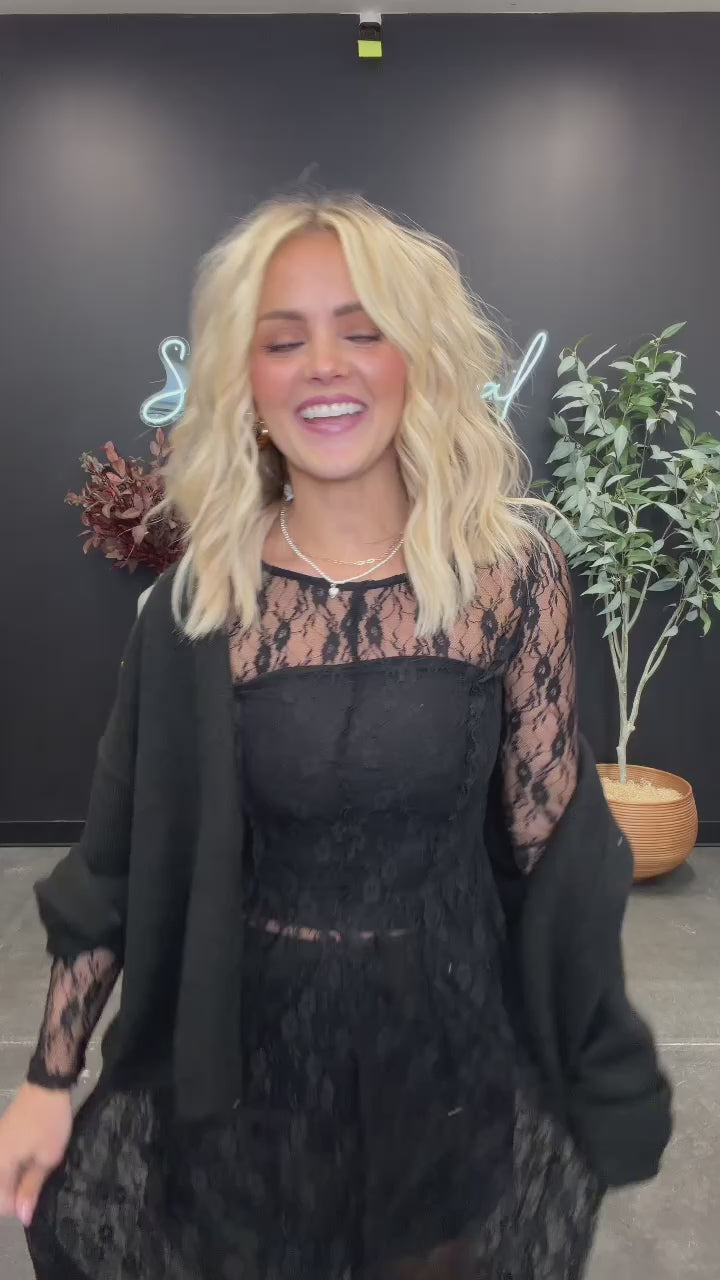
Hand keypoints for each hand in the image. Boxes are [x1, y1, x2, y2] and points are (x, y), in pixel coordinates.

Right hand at [0, 1082, 71, 1225]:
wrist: (46, 1086)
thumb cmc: (49, 1123)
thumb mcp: (47, 1158)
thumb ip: (32, 1187)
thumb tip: (23, 1217)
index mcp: (1, 1165)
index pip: (2, 1202)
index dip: (20, 1206)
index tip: (37, 1197)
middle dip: (16, 1193)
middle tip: (37, 1183)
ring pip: (1, 1176)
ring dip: (15, 1179)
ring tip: (36, 1172)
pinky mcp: (1, 1136)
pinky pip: (3, 1161)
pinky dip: (14, 1167)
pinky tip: (30, 1161)